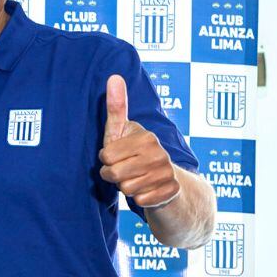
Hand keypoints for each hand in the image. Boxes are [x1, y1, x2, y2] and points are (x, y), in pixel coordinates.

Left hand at [98, 74, 179, 207]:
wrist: (171, 186)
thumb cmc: (137, 155)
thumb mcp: (124, 132)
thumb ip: (117, 108)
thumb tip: (113, 76)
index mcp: (146, 138)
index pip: (105, 156)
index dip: (106, 160)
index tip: (118, 156)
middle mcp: (159, 153)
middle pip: (113, 173)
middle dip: (114, 176)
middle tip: (126, 171)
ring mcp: (167, 173)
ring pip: (126, 189)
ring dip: (127, 188)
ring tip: (138, 180)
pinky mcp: (171, 192)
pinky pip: (139, 201)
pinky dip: (140, 199)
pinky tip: (148, 192)